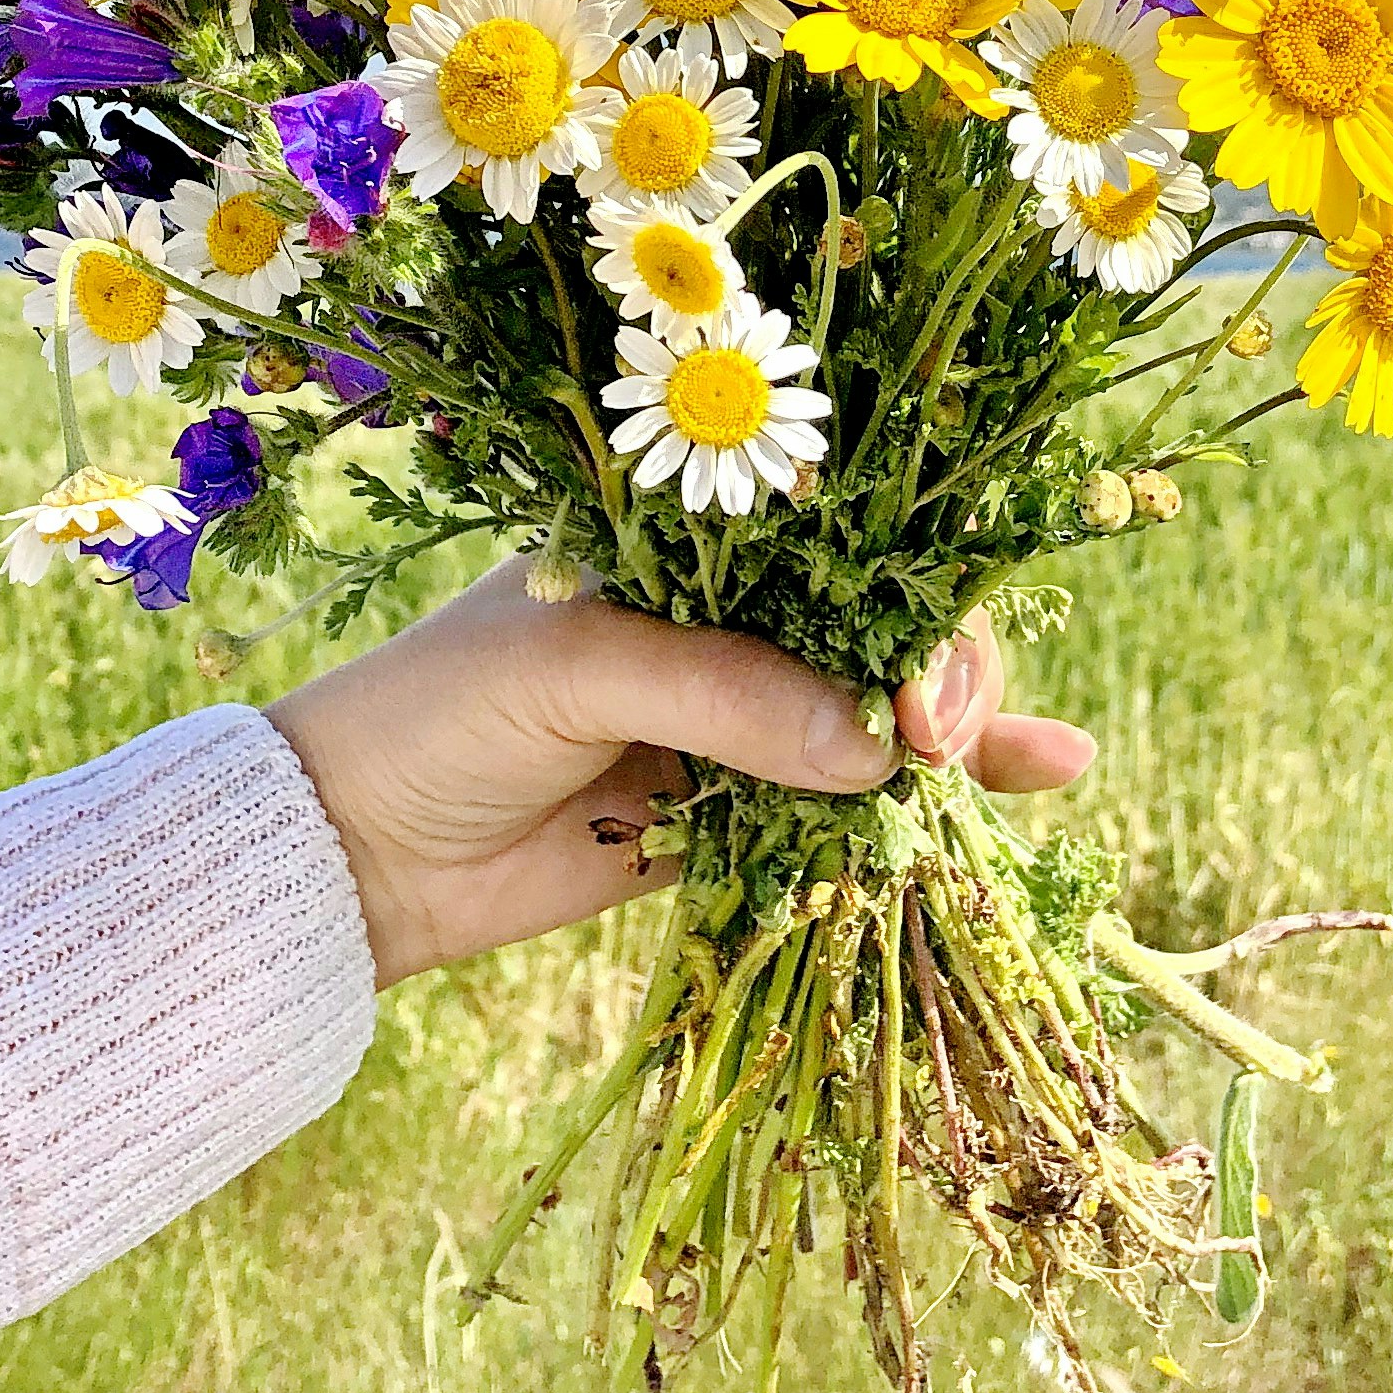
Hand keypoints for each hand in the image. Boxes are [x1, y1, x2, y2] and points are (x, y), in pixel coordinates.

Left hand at [264, 563, 1094, 986]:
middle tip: (941, 742)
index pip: (836, 538)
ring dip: (964, 734)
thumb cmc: (438, 713)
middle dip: (939, 673)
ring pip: (881, 715)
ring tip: (1024, 768)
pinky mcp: (731, 815)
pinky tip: (1044, 781)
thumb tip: (879, 754)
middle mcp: (723, 619)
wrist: (348, 854)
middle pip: (881, 623)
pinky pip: (849, 808)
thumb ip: (724, 695)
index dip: (903, 595)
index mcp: (682, 542)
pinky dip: (935, 802)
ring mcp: (734, 719)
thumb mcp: (575, 669)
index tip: (921, 682)